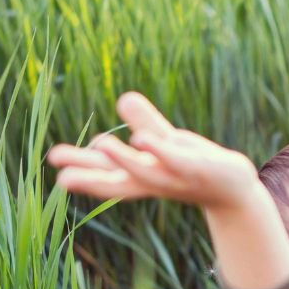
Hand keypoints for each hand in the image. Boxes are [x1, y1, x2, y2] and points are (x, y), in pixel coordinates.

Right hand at [45, 92, 259, 209]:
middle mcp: (153, 182)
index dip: (82, 171)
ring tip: (101, 144)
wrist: (234, 189)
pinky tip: (143, 139)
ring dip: (123, 159)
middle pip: (117, 180)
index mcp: (142, 176)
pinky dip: (159, 151)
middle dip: (90, 176)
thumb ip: (146, 122)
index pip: (107, 175)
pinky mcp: (196, 169)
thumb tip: (123, 99)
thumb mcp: (168, 144)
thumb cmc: (197, 167)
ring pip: (145, 171)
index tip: (54, 165)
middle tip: (61, 174)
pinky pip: (175, 160)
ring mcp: (174, 178)